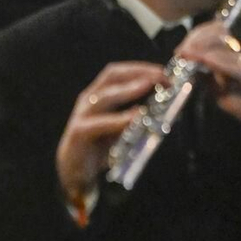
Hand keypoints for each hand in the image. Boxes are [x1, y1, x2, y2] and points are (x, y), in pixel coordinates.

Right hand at [56, 62, 164, 198]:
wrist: (75, 172)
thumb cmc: (100, 146)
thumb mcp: (121, 128)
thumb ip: (136, 116)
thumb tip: (165, 107)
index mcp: (99, 94)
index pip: (119, 72)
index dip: (141, 68)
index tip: (163, 72)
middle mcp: (89, 99)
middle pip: (112, 76)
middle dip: (138, 73)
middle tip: (161, 76)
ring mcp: (82, 114)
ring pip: (105, 96)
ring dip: (128, 89)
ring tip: (147, 86)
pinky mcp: (79, 132)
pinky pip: (100, 123)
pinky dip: (119, 119)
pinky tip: (135, 118)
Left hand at [176, 22, 240, 145]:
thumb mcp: (218, 92)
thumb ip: (204, 80)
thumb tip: (185, 71)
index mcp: (228, 57)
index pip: (212, 35)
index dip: (194, 38)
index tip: (179, 51)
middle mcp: (237, 55)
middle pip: (216, 33)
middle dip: (195, 39)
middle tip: (181, 51)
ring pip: (224, 44)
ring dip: (202, 47)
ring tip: (188, 53)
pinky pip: (235, 65)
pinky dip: (219, 61)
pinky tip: (207, 61)